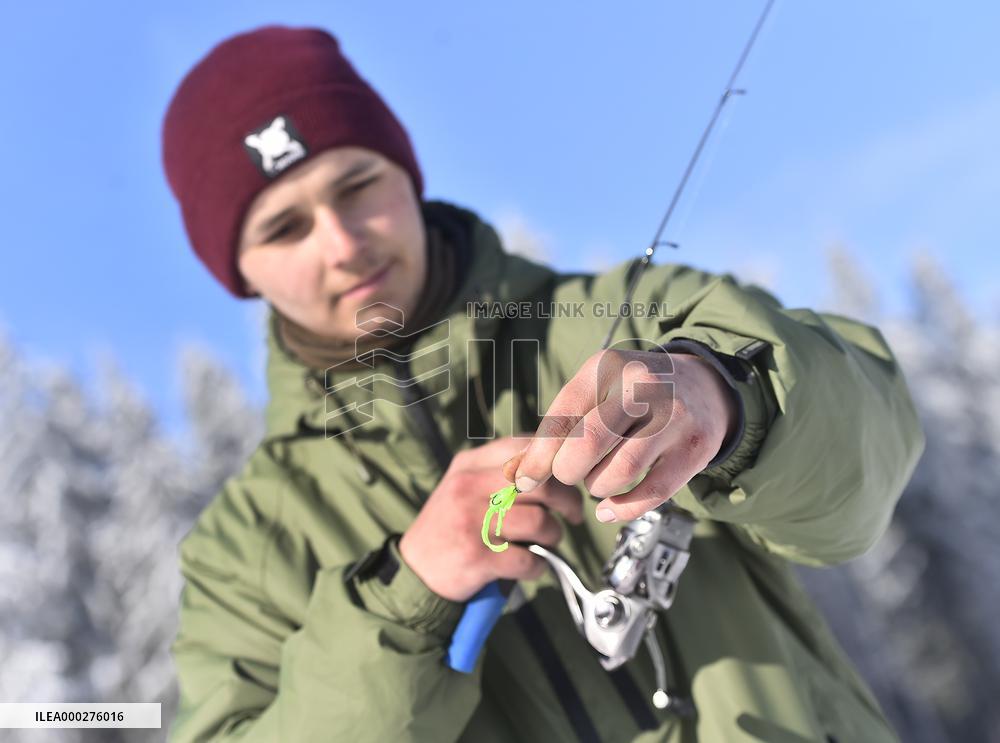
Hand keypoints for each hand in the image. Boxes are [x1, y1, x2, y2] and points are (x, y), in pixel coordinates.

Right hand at [399, 436, 583, 601]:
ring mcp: (472, 522)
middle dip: (568, 500)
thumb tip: (557, 465)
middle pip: (540, 483)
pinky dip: (538, 566)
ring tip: (547, 541)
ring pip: (539, 522)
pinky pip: (528, 559)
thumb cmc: (451, 526)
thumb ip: (502, 472)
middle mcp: (469, 487)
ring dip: (553, 536)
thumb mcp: (466, 486)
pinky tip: (532, 565)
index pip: (525, 447)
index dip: (557, 461)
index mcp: (469, 465)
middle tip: (573, 513)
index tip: (569, 477)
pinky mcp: (477, 557)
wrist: (414, 569)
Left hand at [506, 349, 737, 522]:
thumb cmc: (634, 395)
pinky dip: (623, 508)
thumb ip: (556, 431)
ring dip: (598, 487)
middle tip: (569, 474)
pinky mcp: (694, 449)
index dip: (539, 455)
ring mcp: (673, 418)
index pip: (562, 416)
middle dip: (568, 471)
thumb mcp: (595, 394)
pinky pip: (652, 493)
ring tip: (597, 481)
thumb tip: (515, 474)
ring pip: (620, 471)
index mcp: (608, 368)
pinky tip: (609, 508)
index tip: (524, 480)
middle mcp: (643, 387)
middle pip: (588, 444)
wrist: (704, 386)